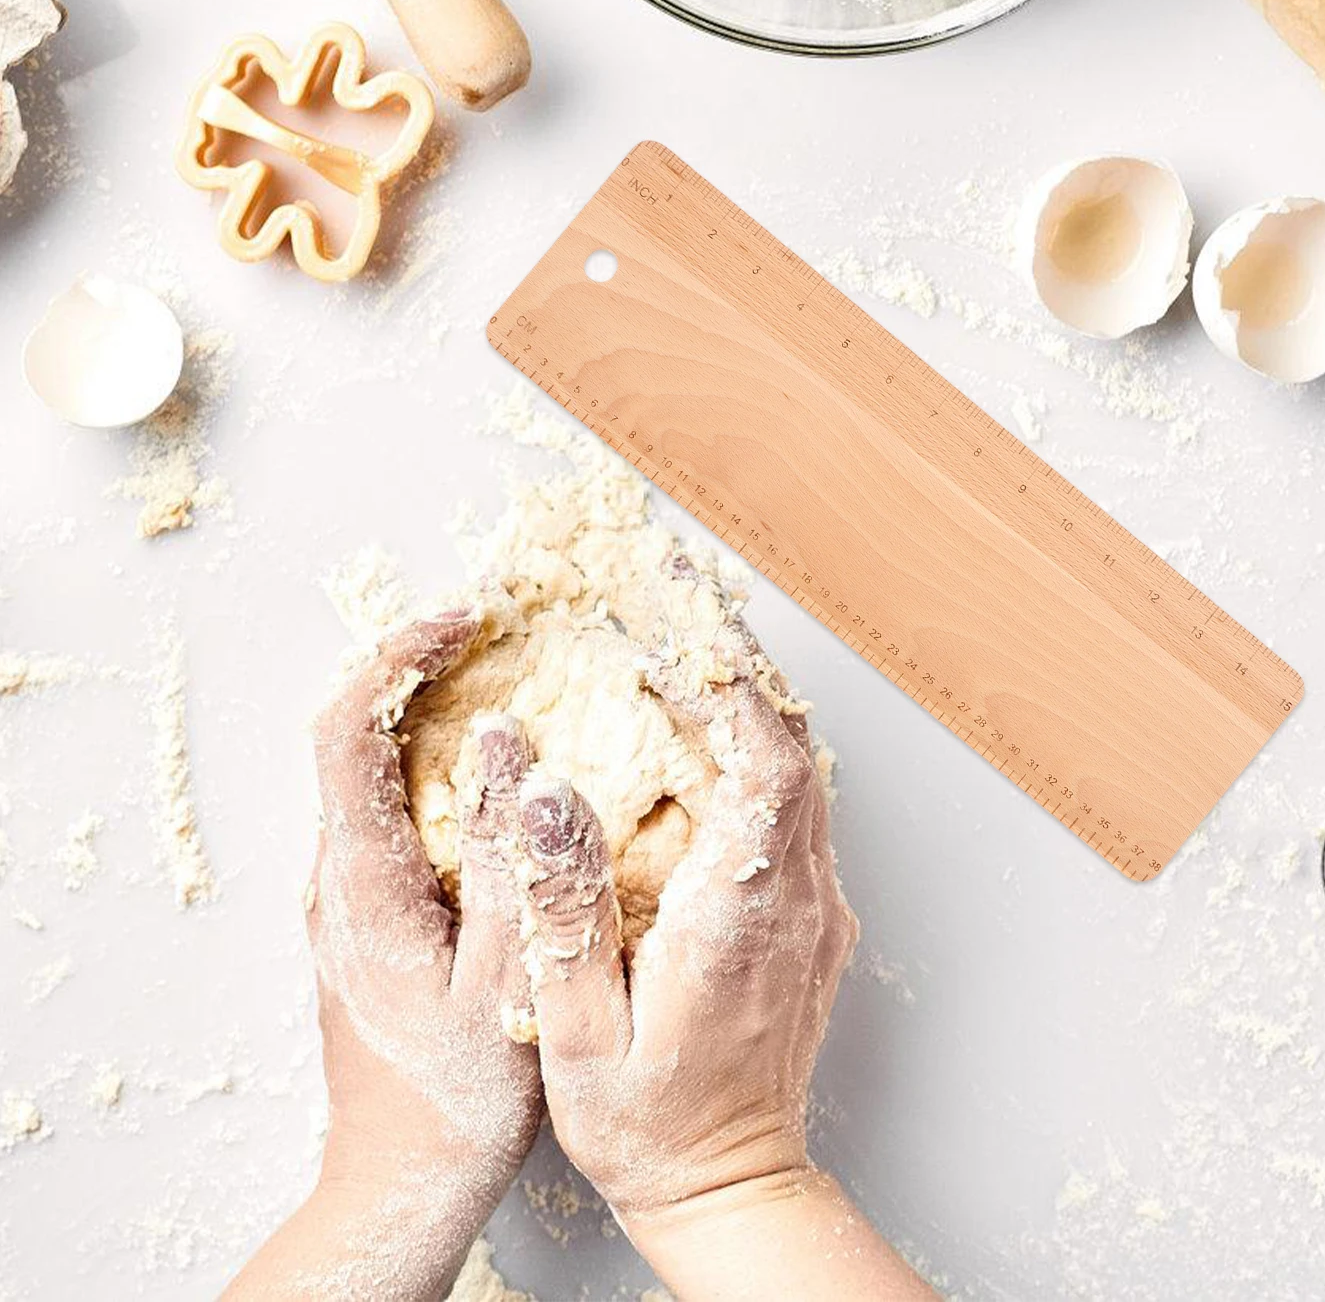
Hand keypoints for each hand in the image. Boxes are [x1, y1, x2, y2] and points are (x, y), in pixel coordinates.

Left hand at [226, 612, 542, 1299]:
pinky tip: (499, 776)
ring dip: (429, 714)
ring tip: (504, 683)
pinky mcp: (367, 917)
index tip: (464, 622)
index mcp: (364, 882)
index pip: (348, 730)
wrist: (402, 1180)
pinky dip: (436, 768)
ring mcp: (346, 898)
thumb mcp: (507, 971)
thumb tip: (505, 741)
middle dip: (419, 667)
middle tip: (495, 634)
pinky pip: (391, 812)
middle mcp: (337, 879)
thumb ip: (509, 855)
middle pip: (353, 736)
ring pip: (372, 772)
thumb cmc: (460, 1095)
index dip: (399, 657)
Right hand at [518, 676, 935, 1299]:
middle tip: (680, 614)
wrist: (732, 1186)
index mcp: (738, 917)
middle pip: (793, 750)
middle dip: (739, 674)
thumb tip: (544, 791)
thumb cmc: (649, 1124)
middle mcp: (797, 901)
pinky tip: (711, 746)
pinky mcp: (813, 921)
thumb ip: (564, 907)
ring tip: (690, 660)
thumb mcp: (577, 1027)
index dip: (728, 690)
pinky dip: (759, 759)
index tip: (674, 646)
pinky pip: (799, 813)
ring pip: (803, 776)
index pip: (766, 766)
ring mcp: (816, 910)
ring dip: (751, 712)